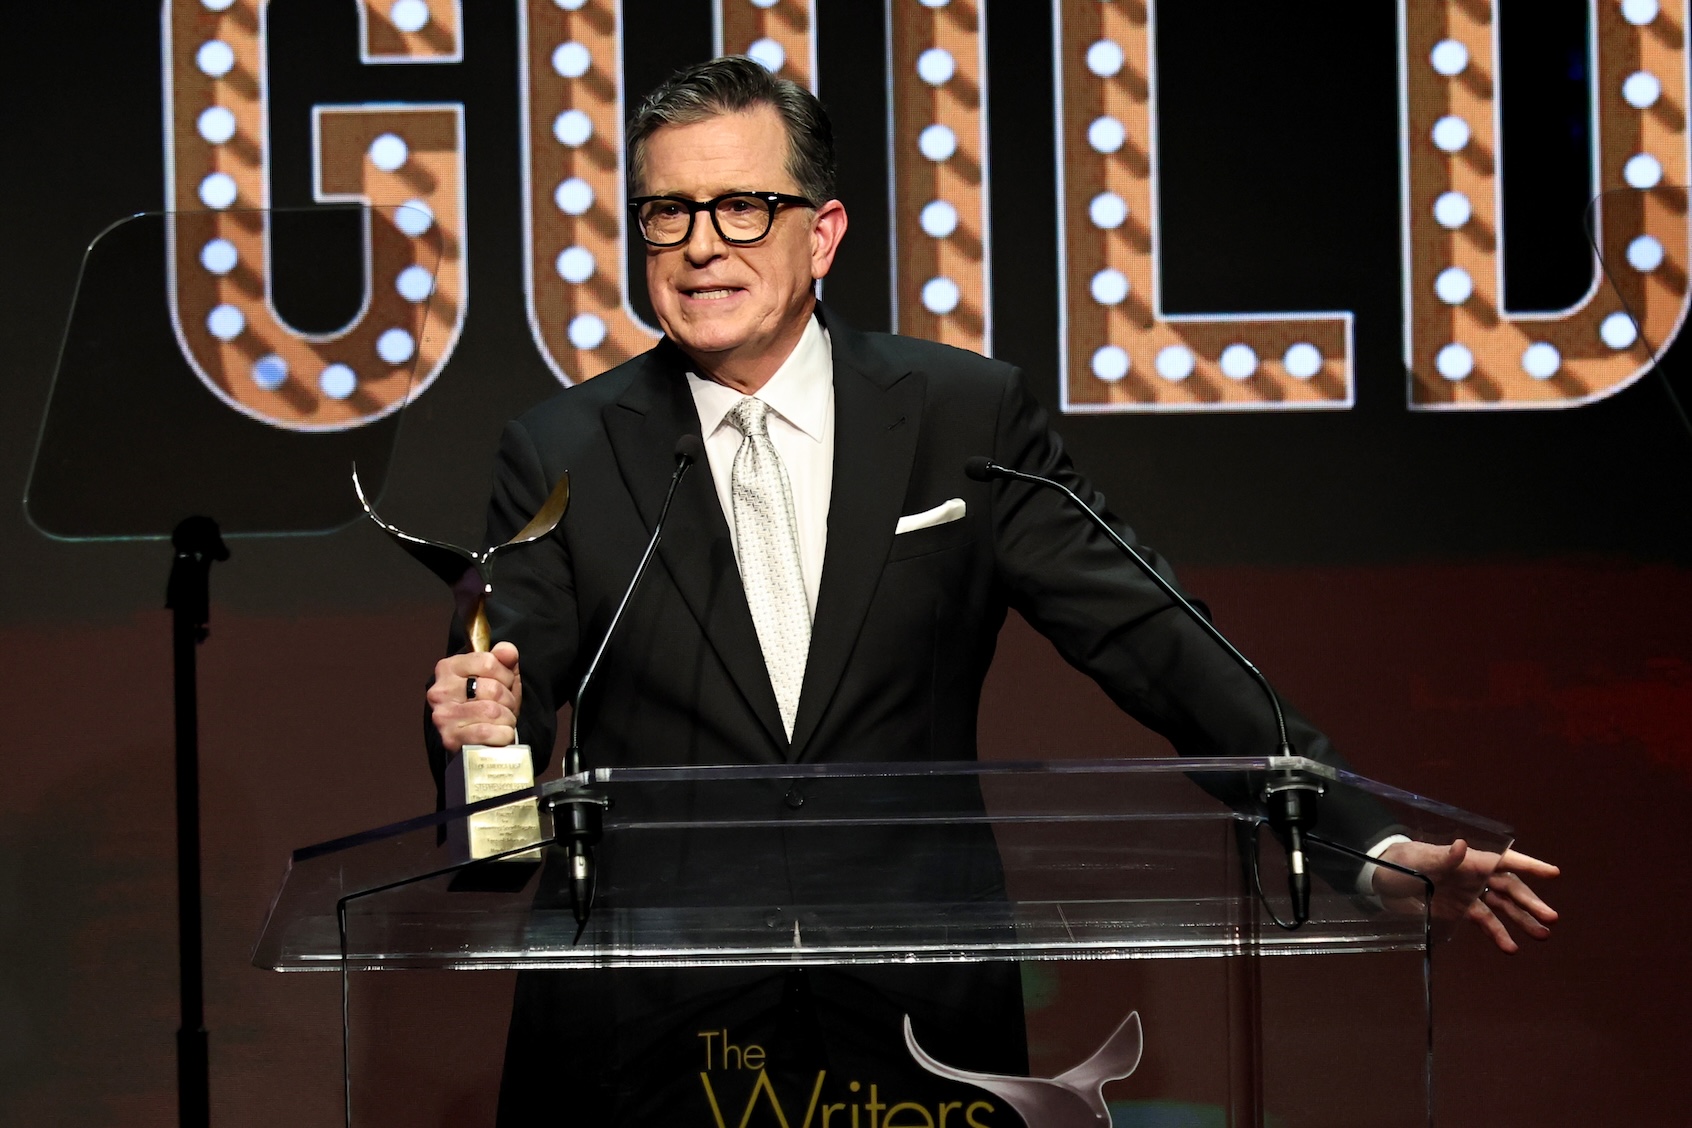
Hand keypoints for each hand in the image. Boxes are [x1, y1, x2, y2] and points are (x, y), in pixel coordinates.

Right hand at [428, 641, 522, 752]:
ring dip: (507, 719)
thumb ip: (504, 658)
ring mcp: (444, 716)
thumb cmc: (487, 704)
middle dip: (508, 700)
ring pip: (492, 712)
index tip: (504, 684)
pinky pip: (487, 733)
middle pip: (493, 689)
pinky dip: (503, 735)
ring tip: (502, 721)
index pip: (488, 662)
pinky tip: (499, 735)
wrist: (474, 740)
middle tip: (505, 707)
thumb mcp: (499, 676)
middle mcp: (441, 691)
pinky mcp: (450, 739)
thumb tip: (508, 651)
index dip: (505, 675)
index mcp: (448, 668)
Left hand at [1374, 839, 1558, 952]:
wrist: (1380, 879)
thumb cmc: (1401, 861)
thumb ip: (1443, 857)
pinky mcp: (1460, 909)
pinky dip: (1498, 934)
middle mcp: (1474, 876)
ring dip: (1521, 920)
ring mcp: (1468, 893)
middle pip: (1509, 888)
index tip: (1553, 873)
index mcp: (1469, 860)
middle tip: (1551, 918)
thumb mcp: (1420, 859)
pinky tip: (1510, 947)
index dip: (1529, 866)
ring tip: (1541, 936)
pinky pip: (1485, 921)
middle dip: (1530, 902)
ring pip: (1502, 907)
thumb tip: (1461, 846)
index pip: (1504, 860)